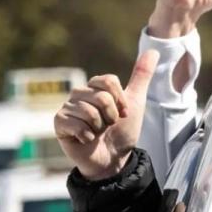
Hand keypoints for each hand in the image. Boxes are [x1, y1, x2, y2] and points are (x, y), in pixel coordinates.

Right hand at [54, 51, 158, 179]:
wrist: (114, 159)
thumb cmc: (122, 132)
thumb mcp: (136, 102)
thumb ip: (141, 76)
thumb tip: (153, 51)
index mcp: (95, 87)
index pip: (109, 81)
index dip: (120, 100)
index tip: (123, 113)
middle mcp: (79, 94)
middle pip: (100, 97)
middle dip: (111, 116)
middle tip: (109, 126)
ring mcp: (67, 108)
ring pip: (88, 111)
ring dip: (99, 127)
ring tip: (98, 133)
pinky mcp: (59, 124)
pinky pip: (74, 123)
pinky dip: (86, 135)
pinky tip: (86, 140)